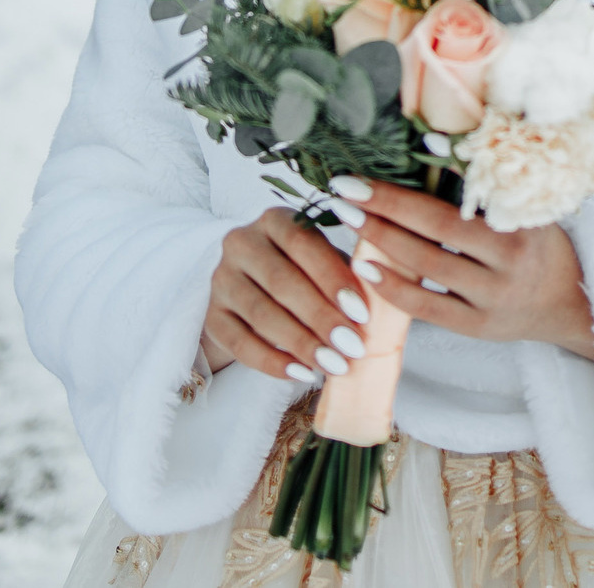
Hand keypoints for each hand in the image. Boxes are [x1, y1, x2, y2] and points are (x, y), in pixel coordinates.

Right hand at [201, 208, 372, 383]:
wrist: (254, 287)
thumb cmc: (307, 271)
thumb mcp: (327, 260)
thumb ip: (349, 271)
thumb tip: (382, 297)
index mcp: (274, 219)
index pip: (303, 244)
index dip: (332, 278)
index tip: (362, 312)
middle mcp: (241, 242)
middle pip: (281, 282)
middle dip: (321, 317)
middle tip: (352, 347)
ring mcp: (221, 279)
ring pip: (261, 314)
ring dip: (301, 343)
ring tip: (334, 365)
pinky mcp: (212, 315)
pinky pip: (240, 343)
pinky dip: (273, 362)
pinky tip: (302, 373)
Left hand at [335, 178, 593, 360]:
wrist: (569, 303)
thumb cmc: (540, 243)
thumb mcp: (529, 207)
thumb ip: (487, 181)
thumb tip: (430, 139)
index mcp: (522, 223)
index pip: (463, 195)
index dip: (422, 177)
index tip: (376, 165)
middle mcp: (509, 261)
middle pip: (437, 230)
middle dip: (386, 207)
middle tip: (346, 189)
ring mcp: (493, 298)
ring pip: (428, 267)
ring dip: (382, 241)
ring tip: (348, 219)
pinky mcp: (478, 327)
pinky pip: (427, 307)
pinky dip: (393, 288)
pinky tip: (365, 269)